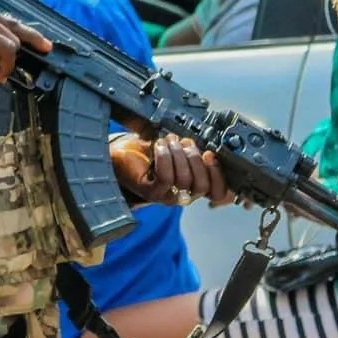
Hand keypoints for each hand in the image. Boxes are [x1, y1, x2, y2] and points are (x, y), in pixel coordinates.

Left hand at [114, 133, 234, 206]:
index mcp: (194, 185)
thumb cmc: (148, 151)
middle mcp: (183, 195)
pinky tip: (160, 146)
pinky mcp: (150, 192)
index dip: (218, 175)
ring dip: (178, 154)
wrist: (119, 154)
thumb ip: (193, 152)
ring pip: (184, 180)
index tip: (211, 154)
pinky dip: (165, 158)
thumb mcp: (176, 150)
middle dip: (195, 159)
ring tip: (168, 141)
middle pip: (202, 185)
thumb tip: (209, 148)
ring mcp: (166, 196)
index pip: (217, 192)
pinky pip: (165, 178)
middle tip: (184, 143)